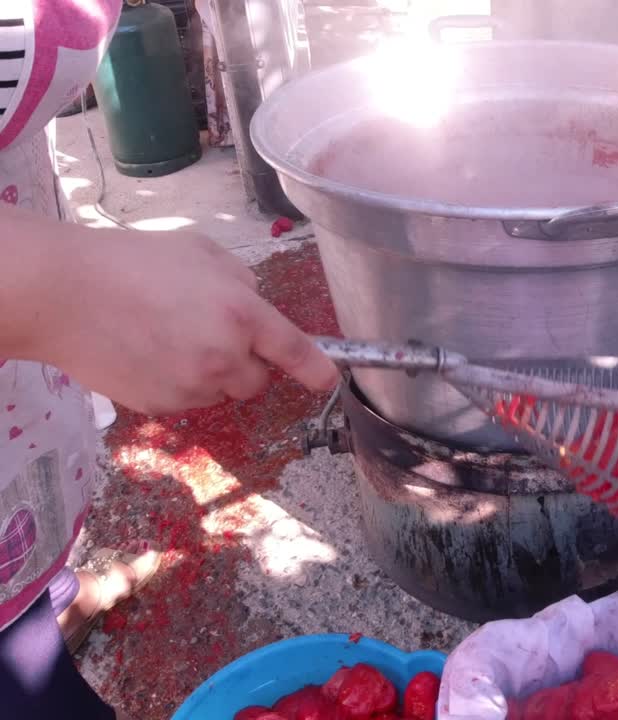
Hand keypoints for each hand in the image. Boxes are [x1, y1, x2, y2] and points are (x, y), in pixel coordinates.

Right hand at [15, 220, 337, 414]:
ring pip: (221, 391)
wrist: (63, 293)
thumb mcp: (201, 252)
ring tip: (168, 337)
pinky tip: (147, 352)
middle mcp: (224, 356)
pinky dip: (176, 382)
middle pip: (258, 380)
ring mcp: (191, 386)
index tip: (327, 379)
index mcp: (241, 313)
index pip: (295, 350)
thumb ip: (240, 282)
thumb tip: (255, 305)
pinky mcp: (161, 405)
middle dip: (245, 362)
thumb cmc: (131, 261)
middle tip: (210, 332)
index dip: (317, 368)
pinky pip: (186, 400)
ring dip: (210, 373)